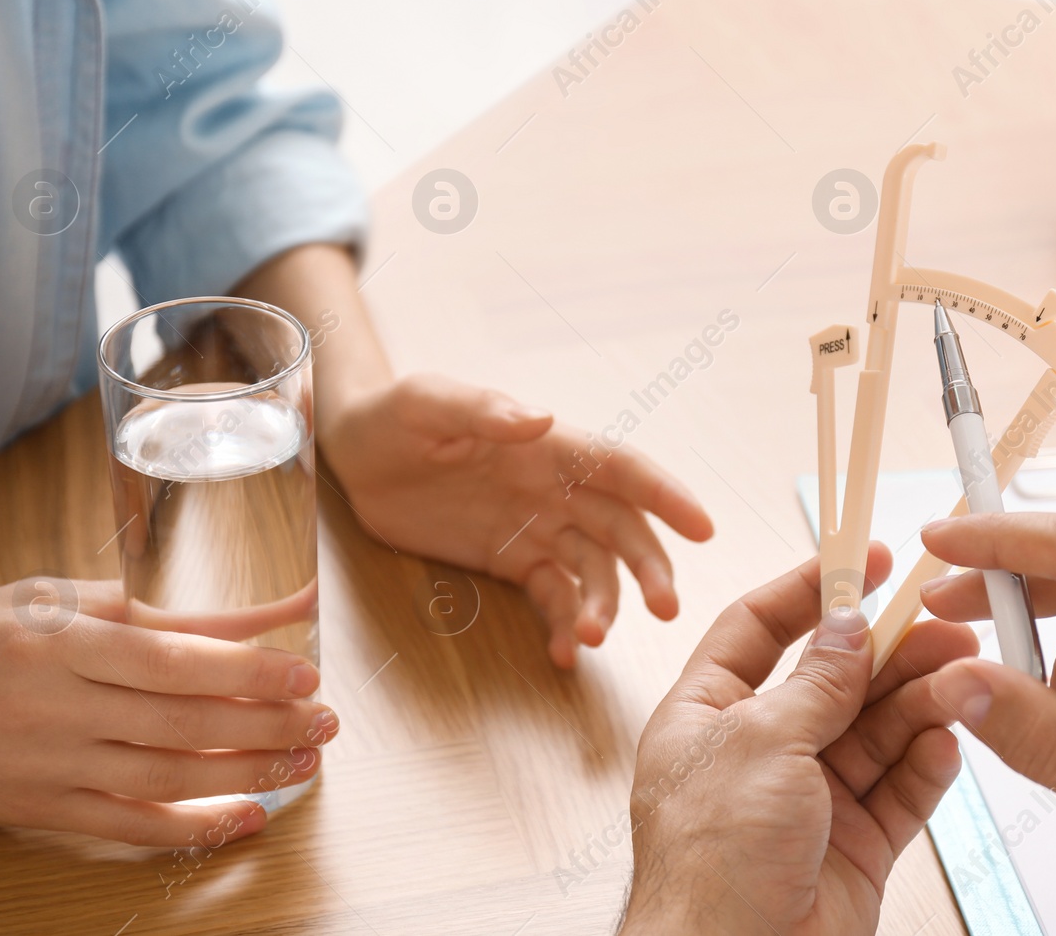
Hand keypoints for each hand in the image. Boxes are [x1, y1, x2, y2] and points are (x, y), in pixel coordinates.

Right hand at [0, 578, 337, 845]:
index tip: (306, 670)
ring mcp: (49, 762)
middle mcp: (58, 703)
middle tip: (327, 719)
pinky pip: (128, 827)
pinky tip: (246, 818)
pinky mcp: (39, 808)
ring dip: (248, 770)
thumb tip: (225, 611)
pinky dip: (193, 828)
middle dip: (268, 722)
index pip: (174, 657)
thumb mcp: (39, 599)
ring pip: (168, 775)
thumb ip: (132, 607)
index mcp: (60, 638)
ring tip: (307, 761)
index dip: (248, 666)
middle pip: (184, 719)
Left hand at [321, 373, 713, 666]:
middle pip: (621, 528)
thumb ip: (483, 409)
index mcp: (548, 445)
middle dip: (648, 567)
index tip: (702, 527)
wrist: (353, 451)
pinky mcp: (511, 560)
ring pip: (592, 570)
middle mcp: (555, 488)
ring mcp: (536, 527)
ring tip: (589, 639)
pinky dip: (563, 624)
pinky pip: (551, 595)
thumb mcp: (427, 402)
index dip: (664, 494)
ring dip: (603, 605)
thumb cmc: (393, 414)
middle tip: (666, 608)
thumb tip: (539, 419)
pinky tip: (562, 653)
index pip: (620, 467)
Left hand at [620, 545, 978, 935]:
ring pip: (875, 733)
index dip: (811, 589)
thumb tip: (849, 624)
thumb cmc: (712, 858)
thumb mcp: (761, 741)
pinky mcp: (853, 847)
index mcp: (707, 716)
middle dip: (888, 652)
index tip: (866, 560)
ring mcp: (808, 801)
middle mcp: (757, 752)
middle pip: (832, 681)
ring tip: (962, 677)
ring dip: (920, 703)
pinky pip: (899, 791)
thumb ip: (817, 681)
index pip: (760, 629)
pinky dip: (927, 764)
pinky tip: (950, 738)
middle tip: (945, 623)